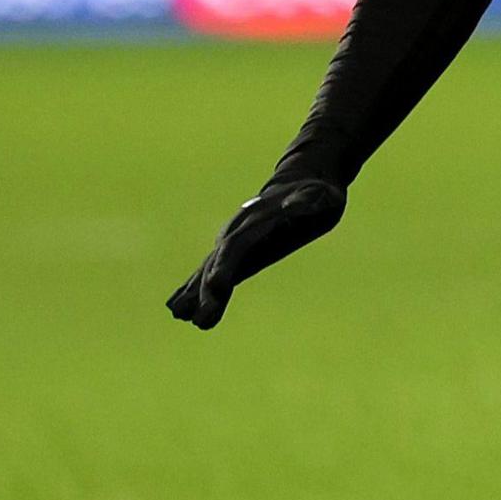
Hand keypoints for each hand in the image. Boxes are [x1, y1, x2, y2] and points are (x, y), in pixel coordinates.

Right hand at [166, 173, 348, 328]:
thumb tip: (292, 208)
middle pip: (218, 262)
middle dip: (206, 288)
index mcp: (259, 221)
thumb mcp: (320, 195)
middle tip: (195, 316)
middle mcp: (239, 231)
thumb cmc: (316, 193)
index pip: (238, 246)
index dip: (225, 265)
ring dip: (196, 292)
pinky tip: (181, 308)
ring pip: (210, 268)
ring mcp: (234, 240)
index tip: (214, 285)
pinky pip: (213, 270)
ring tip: (180, 315)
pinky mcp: (235, 250)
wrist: (298, 183)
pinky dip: (196, 287)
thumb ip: (307, 201)